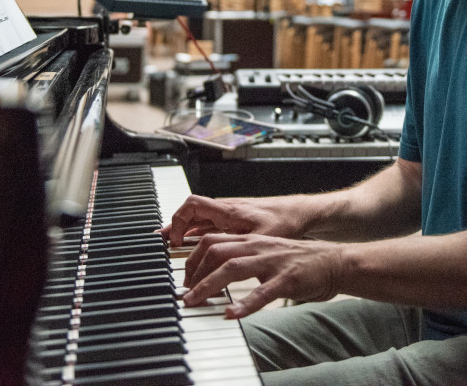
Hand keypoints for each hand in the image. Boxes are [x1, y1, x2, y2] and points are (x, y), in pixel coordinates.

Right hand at [160, 194, 307, 248]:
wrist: (300, 212)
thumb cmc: (286, 220)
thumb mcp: (264, 236)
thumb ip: (241, 245)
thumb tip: (221, 261)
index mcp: (229, 211)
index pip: (193, 206)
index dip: (178, 221)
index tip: (175, 241)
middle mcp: (226, 210)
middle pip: (190, 212)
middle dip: (174, 227)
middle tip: (166, 245)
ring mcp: (229, 215)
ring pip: (198, 218)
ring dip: (184, 230)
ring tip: (170, 245)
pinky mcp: (235, 220)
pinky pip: (208, 223)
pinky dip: (195, 232)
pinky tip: (192, 243)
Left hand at [181, 233, 345, 318]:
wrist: (334, 261)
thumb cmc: (298, 261)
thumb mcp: (266, 253)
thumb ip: (244, 259)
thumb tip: (216, 272)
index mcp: (251, 241)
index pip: (212, 242)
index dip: (193, 259)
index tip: (185, 279)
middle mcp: (258, 247)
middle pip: (216, 251)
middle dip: (194, 272)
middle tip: (185, 294)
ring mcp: (272, 262)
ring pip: (232, 268)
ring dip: (208, 285)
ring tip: (194, 302)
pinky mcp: (286, 279)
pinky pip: (262, 293)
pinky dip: (244, 305)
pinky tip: (231, 315)